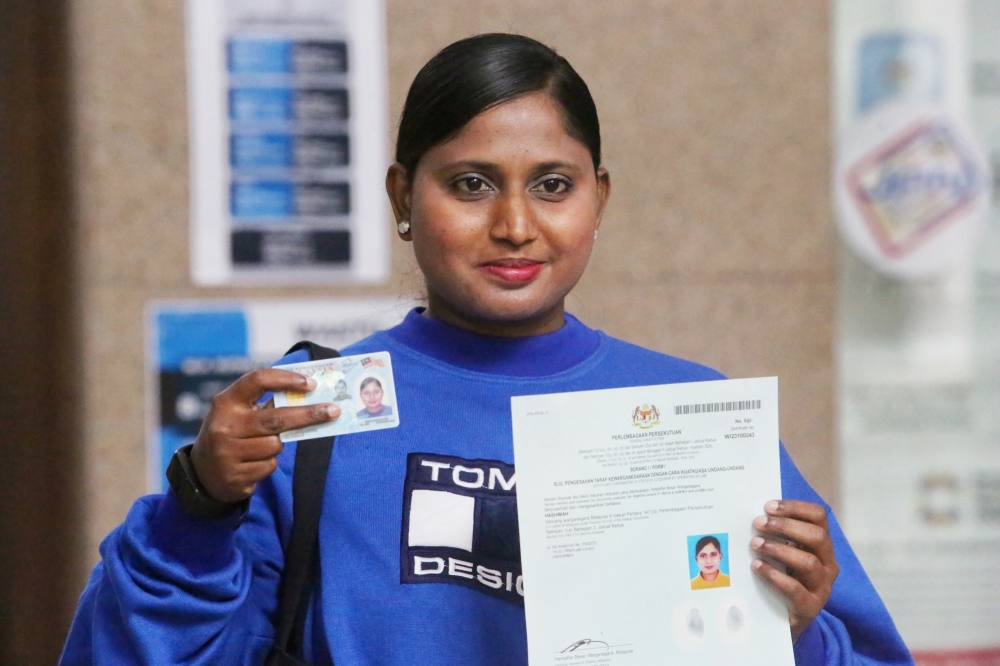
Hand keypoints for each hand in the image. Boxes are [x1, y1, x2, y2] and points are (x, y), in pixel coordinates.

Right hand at [190, 368, 339, 502]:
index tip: (311, 383)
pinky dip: (268, 464)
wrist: (202, 473)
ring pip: (275, 445)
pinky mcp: (234, 476)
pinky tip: (252, 464)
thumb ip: (266, 405)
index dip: (286, 379)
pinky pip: (270, 466)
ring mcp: (227, 453)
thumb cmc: (231, 433)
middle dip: (309, 414)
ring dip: (278, 445)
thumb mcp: (238, 414)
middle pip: (276, 418)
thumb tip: (311, 398)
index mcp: (226, 402)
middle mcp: (224, 426)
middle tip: (334, 410)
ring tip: (260, 446)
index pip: (257, 380)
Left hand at [750, 500, 838, 641]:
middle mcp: (828, 564)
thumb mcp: (785, 554)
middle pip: (817, 537)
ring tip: (755, 544)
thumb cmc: (784, 578)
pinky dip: (774, 575)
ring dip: (779, 549)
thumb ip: (778, 535)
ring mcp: (822, 586)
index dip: (795, 508)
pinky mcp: (810, 606)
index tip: (768, 506)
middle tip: (758, 522)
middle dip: (786, 526)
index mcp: (822, 546)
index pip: (819, 517)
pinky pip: (795, 589)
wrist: (784, 619)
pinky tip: (757, 566)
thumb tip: (756, 513)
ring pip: (808, 562)